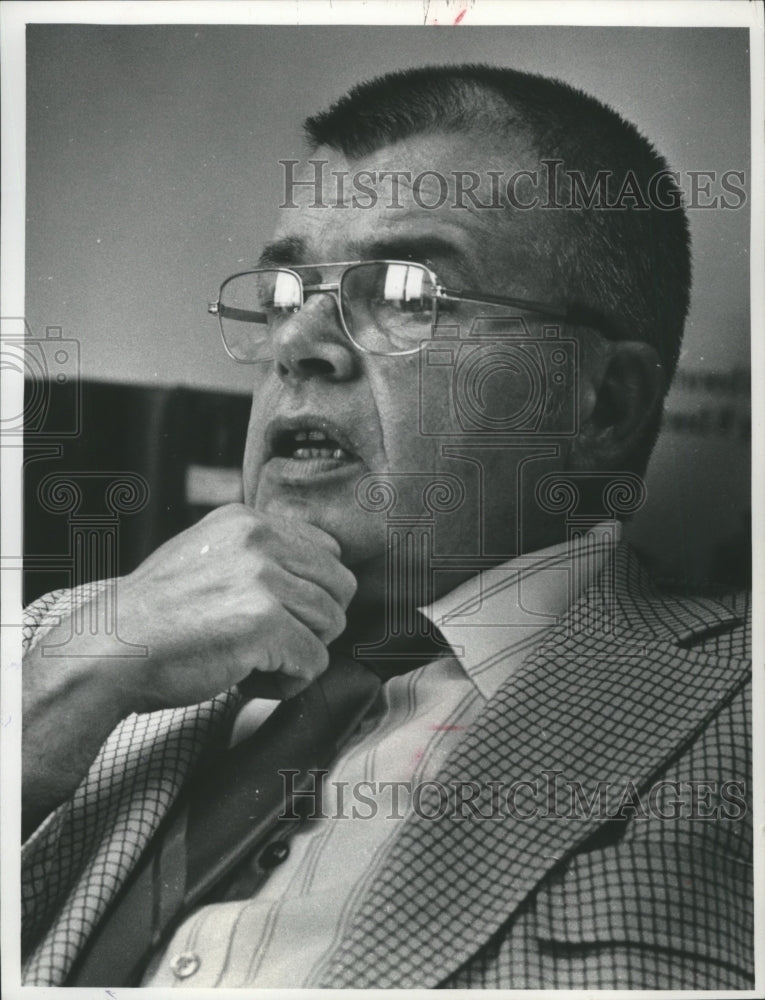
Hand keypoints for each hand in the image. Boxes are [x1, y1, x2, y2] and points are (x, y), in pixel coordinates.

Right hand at [114, 503, 356, 709]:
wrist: (107, 650)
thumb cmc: (156, 616)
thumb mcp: (206, 555)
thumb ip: (258, 554)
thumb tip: (320, 571)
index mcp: (248, 520)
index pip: (328, 551)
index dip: (311, 592)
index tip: (277, 616)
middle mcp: (260, 540)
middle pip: (340, 588)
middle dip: (314, 623)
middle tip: (270, 644)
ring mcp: (263, 580)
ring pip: (332, 625)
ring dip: (300, 653)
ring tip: (255, 661)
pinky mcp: (265, 624)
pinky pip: (315, 663)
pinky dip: (288, 683)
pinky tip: (249, 679)